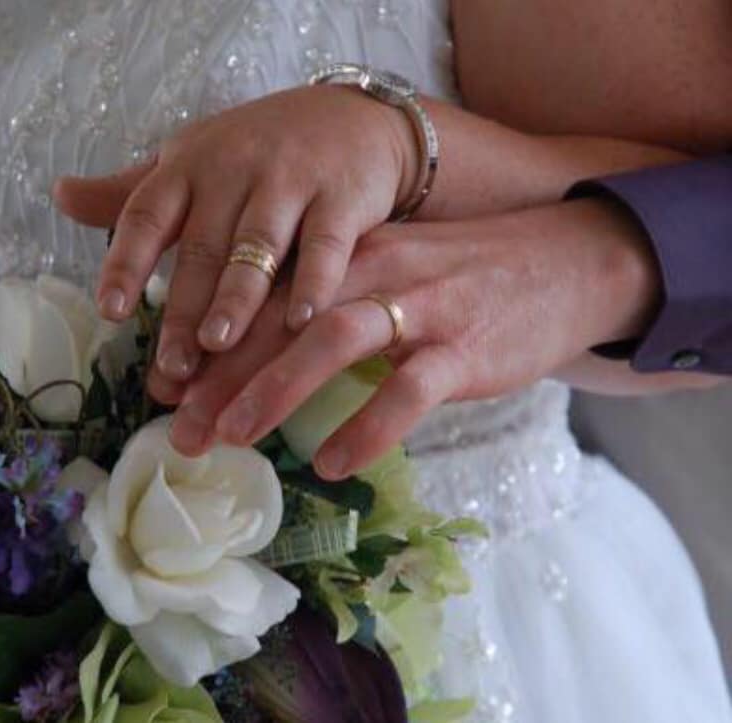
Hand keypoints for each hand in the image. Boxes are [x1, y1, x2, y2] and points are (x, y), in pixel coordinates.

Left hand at [53, 84, 416, 381]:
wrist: (354, 119)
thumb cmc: (264, 149)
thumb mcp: (194, 157)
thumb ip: (135, 189)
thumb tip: (60, 197)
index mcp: (191, 167)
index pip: (148, 213)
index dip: (126, 262)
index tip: (110, 311)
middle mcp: (234, 171)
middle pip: (202, 245)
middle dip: (184, 307)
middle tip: (172, 365)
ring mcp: (290, 182)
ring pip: (256, 245)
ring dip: (236, 297)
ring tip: (217, 344)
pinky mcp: (341, 197)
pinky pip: (324, 244)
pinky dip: (314, 281)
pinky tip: (303, 320)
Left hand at [165, 199, 660, 478]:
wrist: (568, 261)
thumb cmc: (470, 277)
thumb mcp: (397, 271)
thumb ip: (340, 301)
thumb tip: (276, 354)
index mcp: (352, 253)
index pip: (266, 297)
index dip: (211, 343)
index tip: (168, 388)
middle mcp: (377, 272)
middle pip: (283, 321)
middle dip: (222, 376)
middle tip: (179, 428)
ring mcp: (423, 308)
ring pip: (333, 342)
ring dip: (274, 390)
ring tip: (232, 439)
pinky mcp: (466, 348)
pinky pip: (409, 390)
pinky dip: (368, 426)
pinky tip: (335, 463)